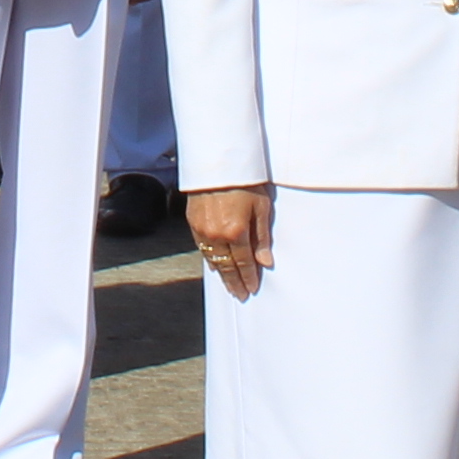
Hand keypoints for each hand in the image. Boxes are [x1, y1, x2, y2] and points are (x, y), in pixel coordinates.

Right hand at [186, 184, 273, 298]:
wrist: (219, 163)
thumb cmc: (245, 182)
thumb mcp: (261, 207)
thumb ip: (262, 237)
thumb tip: (265, 262)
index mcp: (236, 232)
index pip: (244, 263)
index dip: (249, 277)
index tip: (252, 289)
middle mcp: (217, 235)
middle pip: (227, 266)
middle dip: (235, 282)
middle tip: (240, 295)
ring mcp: (202, 230)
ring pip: (213, 260)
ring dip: (222, 274)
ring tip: (229, 285)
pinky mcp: (193, 223)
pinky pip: (202, 248)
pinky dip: (210, 259)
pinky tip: (215, 266)